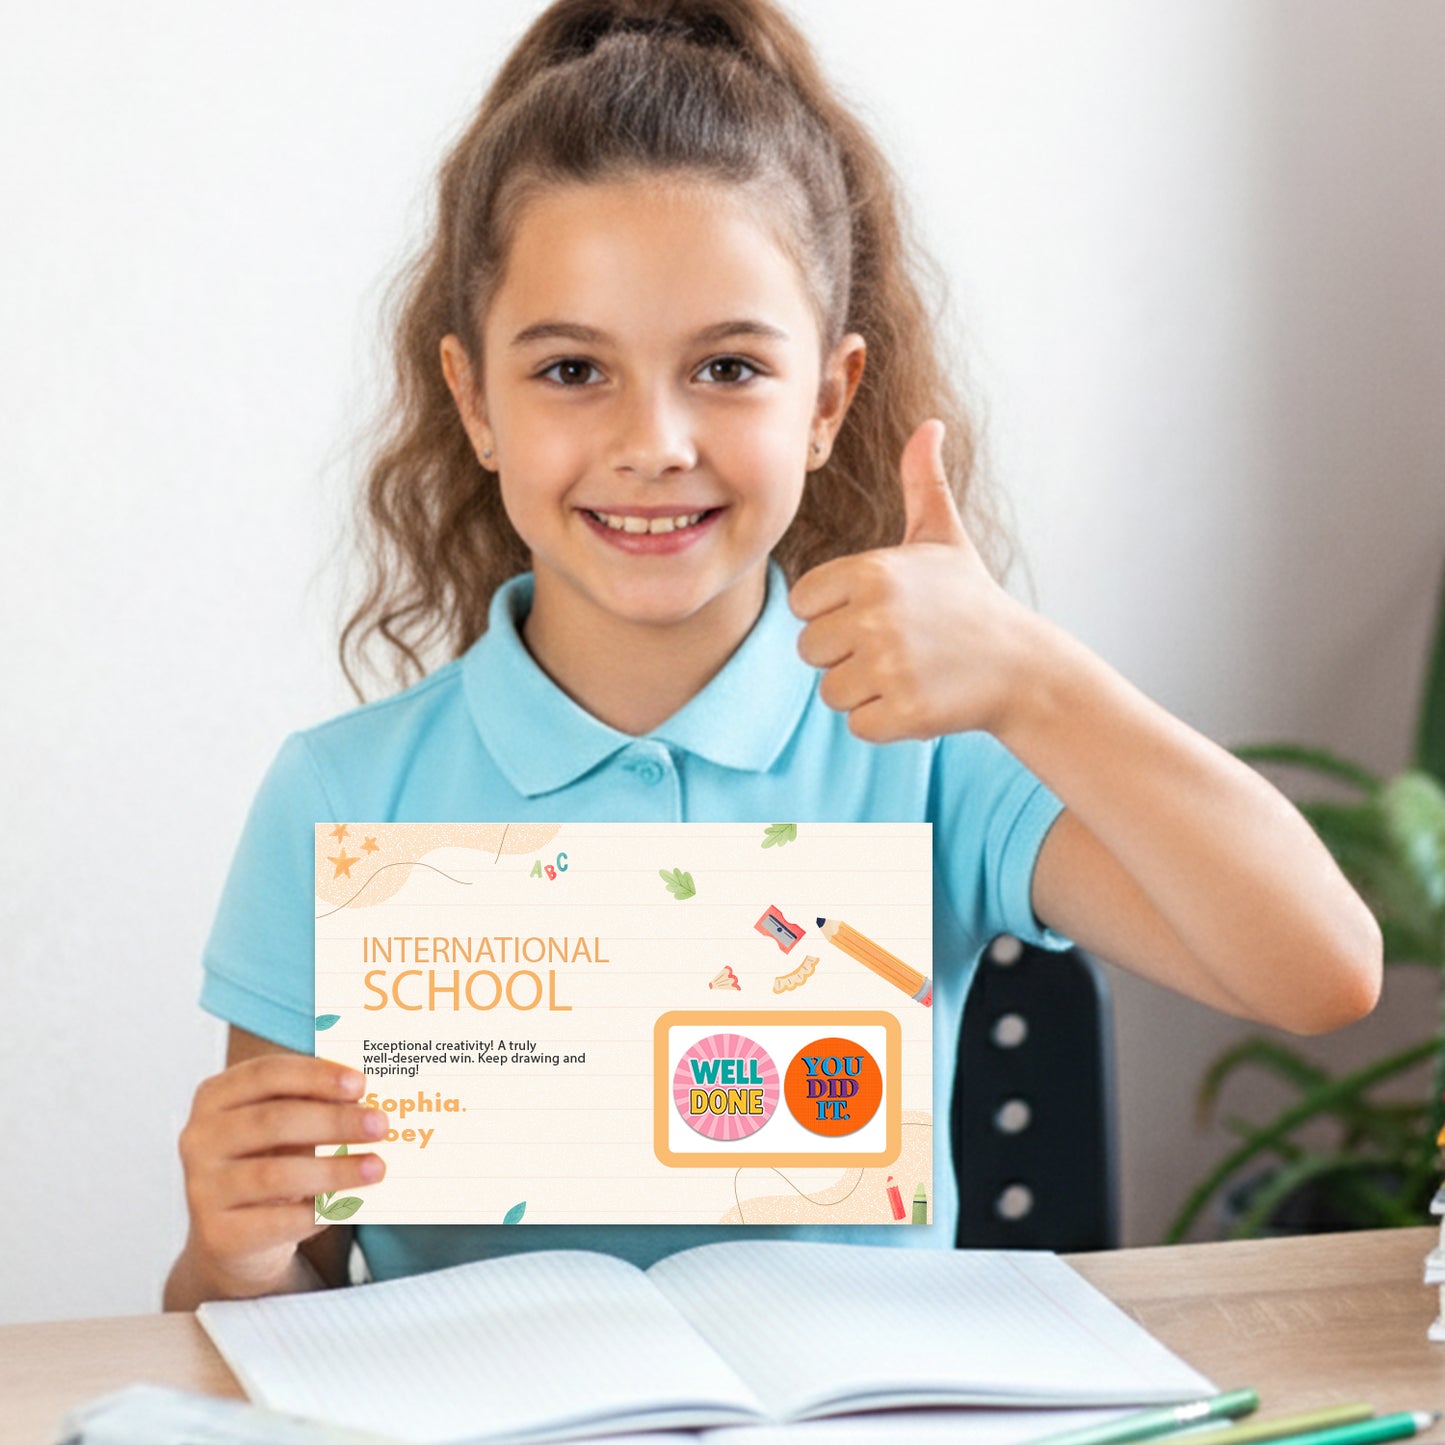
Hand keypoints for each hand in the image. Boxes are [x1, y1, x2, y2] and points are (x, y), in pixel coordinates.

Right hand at [177, 1055, 386, 1297]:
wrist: (235, 1236)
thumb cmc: (269, 1160)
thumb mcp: (282, 1125)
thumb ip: (312, 1104)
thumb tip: (369, 1100)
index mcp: (215, 1097)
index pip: (266, 1074)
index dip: (315, 1076)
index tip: (360, 1084)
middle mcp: (199, 1139)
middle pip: (273, 1121)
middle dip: (334, 1121)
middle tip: (380, 1125)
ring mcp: (203, 1189)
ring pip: (275, 1175)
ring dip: (334, 1169)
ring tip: (376, 1167)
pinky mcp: (218, 1235)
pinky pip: (277, 1222)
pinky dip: (317, 1212)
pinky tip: (347, 1205)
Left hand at [788, 419, 1036, 743]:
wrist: (1021, 666)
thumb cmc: (971, 600)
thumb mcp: (944, 538)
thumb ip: (923, 482)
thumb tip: (929, 424)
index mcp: (870, 571)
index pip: (804, 604)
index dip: (834, 614)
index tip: (876, 613)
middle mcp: (874, 616)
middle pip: (810, 651)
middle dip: (846, 655)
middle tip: (898, 647)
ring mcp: (890, 666)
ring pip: (831, 691)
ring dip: (865, 690)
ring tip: (910, 671)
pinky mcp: (904, 711)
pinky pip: (858, 725)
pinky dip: (885, 720)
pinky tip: (920, 697)